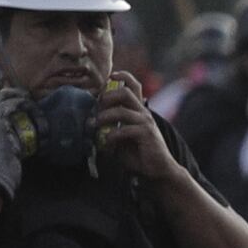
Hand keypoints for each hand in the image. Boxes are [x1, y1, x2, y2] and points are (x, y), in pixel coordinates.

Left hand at [93, 68, 171, 183]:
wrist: (157, 170)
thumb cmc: (138, 154)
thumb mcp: (120, 138)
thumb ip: (110, 127)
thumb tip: (90, 122)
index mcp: (138, 109)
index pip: (133, 85)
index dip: (121, 77)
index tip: (106, 82)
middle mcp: (143, 112)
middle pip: (125, 91)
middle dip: (107, 97)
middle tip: (96, 108)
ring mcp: (146, 122)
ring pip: (122, 110)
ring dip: (104, 116)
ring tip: (95, 125)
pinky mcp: (147, 134)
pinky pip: (125, 129)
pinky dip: (112, 135)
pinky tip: (107, 142)